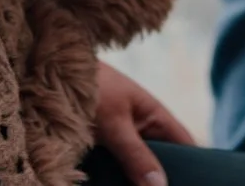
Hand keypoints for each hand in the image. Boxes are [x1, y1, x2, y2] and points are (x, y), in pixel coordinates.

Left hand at [92, 63, 194, 185]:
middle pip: (161, 161)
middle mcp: (141, 127)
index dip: (195, 166)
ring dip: (136, 181)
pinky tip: (113, 185)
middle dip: (160, 179)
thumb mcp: (115, 124)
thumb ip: (137, 156)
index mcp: (154, 115)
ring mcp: (120, 136)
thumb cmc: (89, 86)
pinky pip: (116, 168)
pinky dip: (116, 178)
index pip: (186, 146)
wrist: (47, 71)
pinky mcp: (100, 145)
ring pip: (136, 168)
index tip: (196, 184)